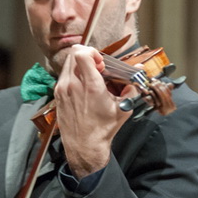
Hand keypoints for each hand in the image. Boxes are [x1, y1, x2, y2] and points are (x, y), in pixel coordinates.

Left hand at [54, 45, 133, 177]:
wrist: (84, 145)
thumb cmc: (103, 128)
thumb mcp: (123, 108)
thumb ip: (131, 87)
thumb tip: (139, 70)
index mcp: (90, 85)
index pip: (82, 53)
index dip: (92, 52)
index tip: (100, 62)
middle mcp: (73, 85)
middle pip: (73, 54)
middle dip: (87, 56)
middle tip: (96, 68)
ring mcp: (62, 89)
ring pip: (67, 64)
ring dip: (79, 65)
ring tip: (90, 77)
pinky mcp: (57, 95)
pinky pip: (63, 76)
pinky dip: (72, 75)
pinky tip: (82, 87)